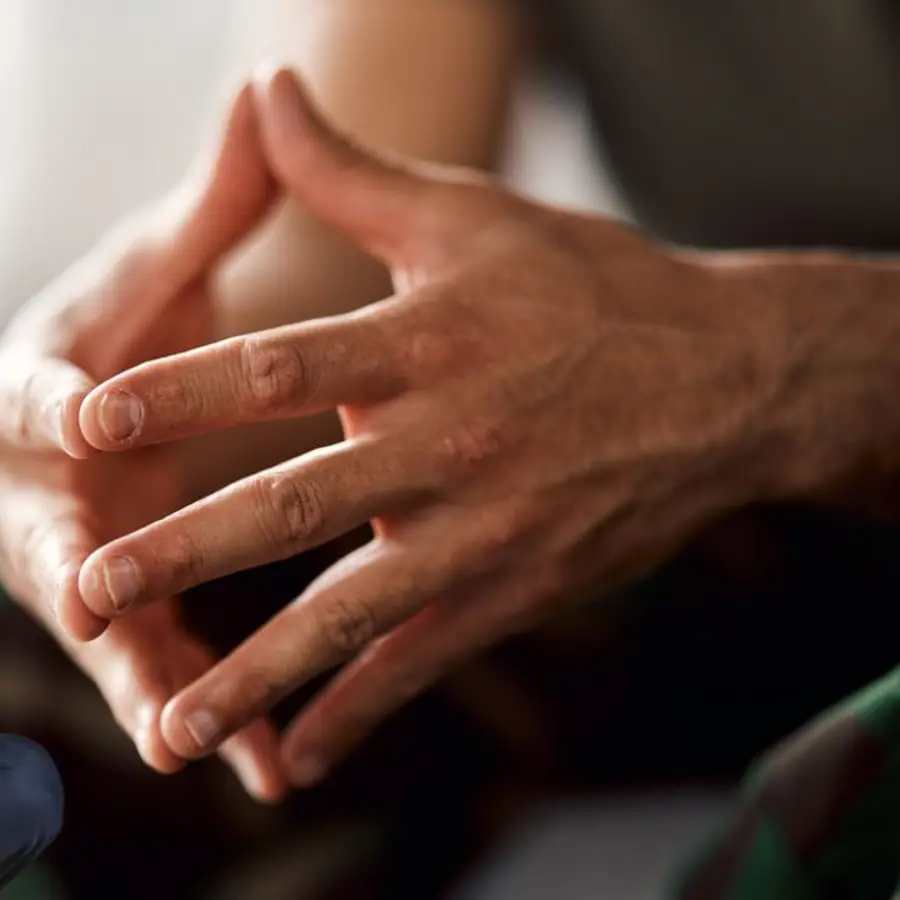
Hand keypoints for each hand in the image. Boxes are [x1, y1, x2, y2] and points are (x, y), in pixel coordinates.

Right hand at [0, 85, 285, 798]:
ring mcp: (97, 568)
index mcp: (48, 395)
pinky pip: (180, 672)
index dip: (52, 409)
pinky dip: (221, 712)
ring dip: (168, 692)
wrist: (133, 408)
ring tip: (219, 751)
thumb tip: (264, 89)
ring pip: (127, 639)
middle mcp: (56, 494)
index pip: (34, 401)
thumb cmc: (139, 338)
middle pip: (63, 550)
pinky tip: (275, 763)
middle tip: (114, 633)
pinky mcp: (140, 616)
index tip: (77, 432)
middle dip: (92, 592)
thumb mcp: (166, 269)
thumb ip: (214, 200)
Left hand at [77, 69, 795, 785]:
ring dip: (256, 672)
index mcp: (429, 341)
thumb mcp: (472, 217)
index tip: (89, 423)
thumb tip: (267, 91)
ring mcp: (486, 530)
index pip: (281, 369)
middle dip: (189, 551)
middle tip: (92, 590)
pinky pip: (423, 662)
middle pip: (299, 504)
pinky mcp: (515, 590)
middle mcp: (451, 443)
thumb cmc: (593, 290)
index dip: (180, 393)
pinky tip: (296, 760)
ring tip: (173, 728)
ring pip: (351, 612)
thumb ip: (353, 175)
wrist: (724, 382)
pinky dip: (356, 712)